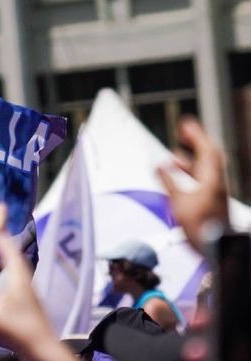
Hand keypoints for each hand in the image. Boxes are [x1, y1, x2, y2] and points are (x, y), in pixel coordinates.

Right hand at [0, 236, 58, 354]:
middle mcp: (23, 275)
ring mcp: (25, 283)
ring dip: (1, 251)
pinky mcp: (25, 292)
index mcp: (17, 274)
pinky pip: (12, 270)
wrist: (40, 344)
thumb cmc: (19, 327)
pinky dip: (3, 263)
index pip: (7, 246)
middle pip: (11, 250)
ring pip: (12, 260)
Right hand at [157, 117, 229, 250]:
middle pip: (208, 156)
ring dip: (190, 159)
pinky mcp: (210, 201)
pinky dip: (188, 174)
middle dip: (195, 142)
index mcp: (212, 179)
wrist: (216, 250)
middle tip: (182, 132)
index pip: (206, 150)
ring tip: (174, 154)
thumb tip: (159, 165)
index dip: (196, 135)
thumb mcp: (179, 202)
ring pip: (204, 169)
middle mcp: (216, 183)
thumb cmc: (200, 227)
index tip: (185, 123)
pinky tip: (175, 176)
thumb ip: (169, 181)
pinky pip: (200, 180)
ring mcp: (214, 192)